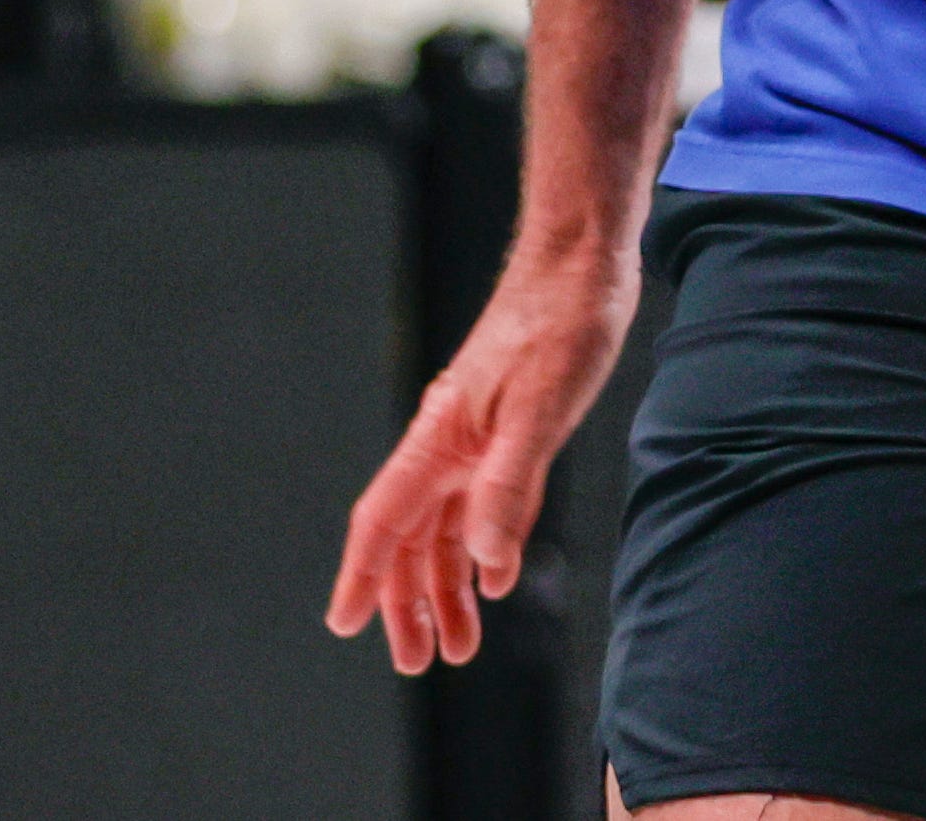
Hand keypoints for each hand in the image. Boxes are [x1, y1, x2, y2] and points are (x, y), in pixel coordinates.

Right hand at [326, 246, 638, 672]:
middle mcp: (449, 441)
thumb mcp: (540, 410)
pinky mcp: (511, 429)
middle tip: (416, 662)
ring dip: (447, 585)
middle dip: (406, 600)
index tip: (343, 624)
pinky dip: (481, 549)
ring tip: (459, 644)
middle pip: (409, 534)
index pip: (385, 518)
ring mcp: (478, 436)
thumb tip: (485, 567)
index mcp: (441, 437)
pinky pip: (482, 505)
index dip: (363, 574)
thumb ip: (510, 487)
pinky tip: (493, 580)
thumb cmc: (559, 325)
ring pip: (446, 525)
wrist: (582, 263)